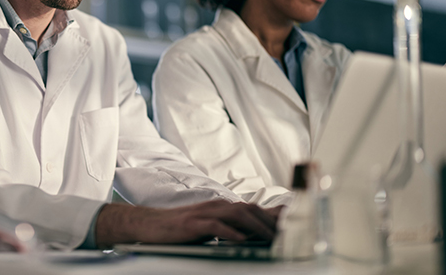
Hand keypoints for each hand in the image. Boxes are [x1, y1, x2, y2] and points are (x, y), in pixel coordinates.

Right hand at [95, 200, 278, 247]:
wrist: (149, 225)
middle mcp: (215, 205)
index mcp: (221, 206)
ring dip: (256, 226)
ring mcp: (203, 213)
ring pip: (236, 214)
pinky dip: (229, 232)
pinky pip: (214, 226)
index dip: (274, 212)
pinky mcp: (192, 224)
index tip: (296, 219)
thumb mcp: (209, 226)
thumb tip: (254, 235)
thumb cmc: (180, 229)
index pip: (253, 207)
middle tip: (289, 234)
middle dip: (271, 221)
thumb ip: (230, 227)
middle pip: (249, 209)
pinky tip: (240, 240)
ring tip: (272, 238)